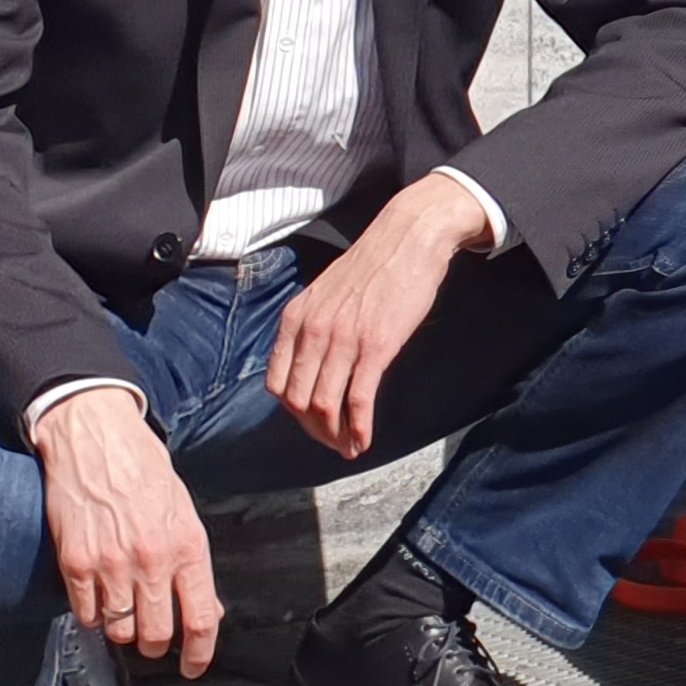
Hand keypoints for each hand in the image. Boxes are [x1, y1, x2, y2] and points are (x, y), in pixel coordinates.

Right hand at [30, 385, 223, 675]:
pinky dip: (92, 614)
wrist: (96, 438)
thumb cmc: (144, 471)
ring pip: (119, 630)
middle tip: (152, 637)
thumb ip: (192, 562)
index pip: (202, 617)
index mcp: (187, 545)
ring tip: (123, 607)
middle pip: (156, 635)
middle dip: (155, 645)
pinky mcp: (75, 563)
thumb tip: (206, 608)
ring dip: (123, 628)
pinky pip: (85, 614)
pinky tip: (97, 593)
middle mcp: (151, 559)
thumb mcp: (183, 511)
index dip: (200, 652)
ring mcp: (111, 564)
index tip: (195, 667)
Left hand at [266, 170, 489, 457]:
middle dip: (314, 431)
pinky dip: (359, 428)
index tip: (311, 423)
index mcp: (296, 319)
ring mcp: (343, 339)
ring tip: (349, 448)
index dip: (292, 413)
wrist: (408, 237)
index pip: (277, 384)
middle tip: (333, 443)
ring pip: (325, 405)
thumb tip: (313, 362)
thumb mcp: (326, 293)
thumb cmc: (374, 264)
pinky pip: (359, 399)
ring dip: (336, 436)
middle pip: (298, 402)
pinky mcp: (376, 346)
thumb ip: (313, 325)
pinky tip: (365, 440)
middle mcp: (312, 331)